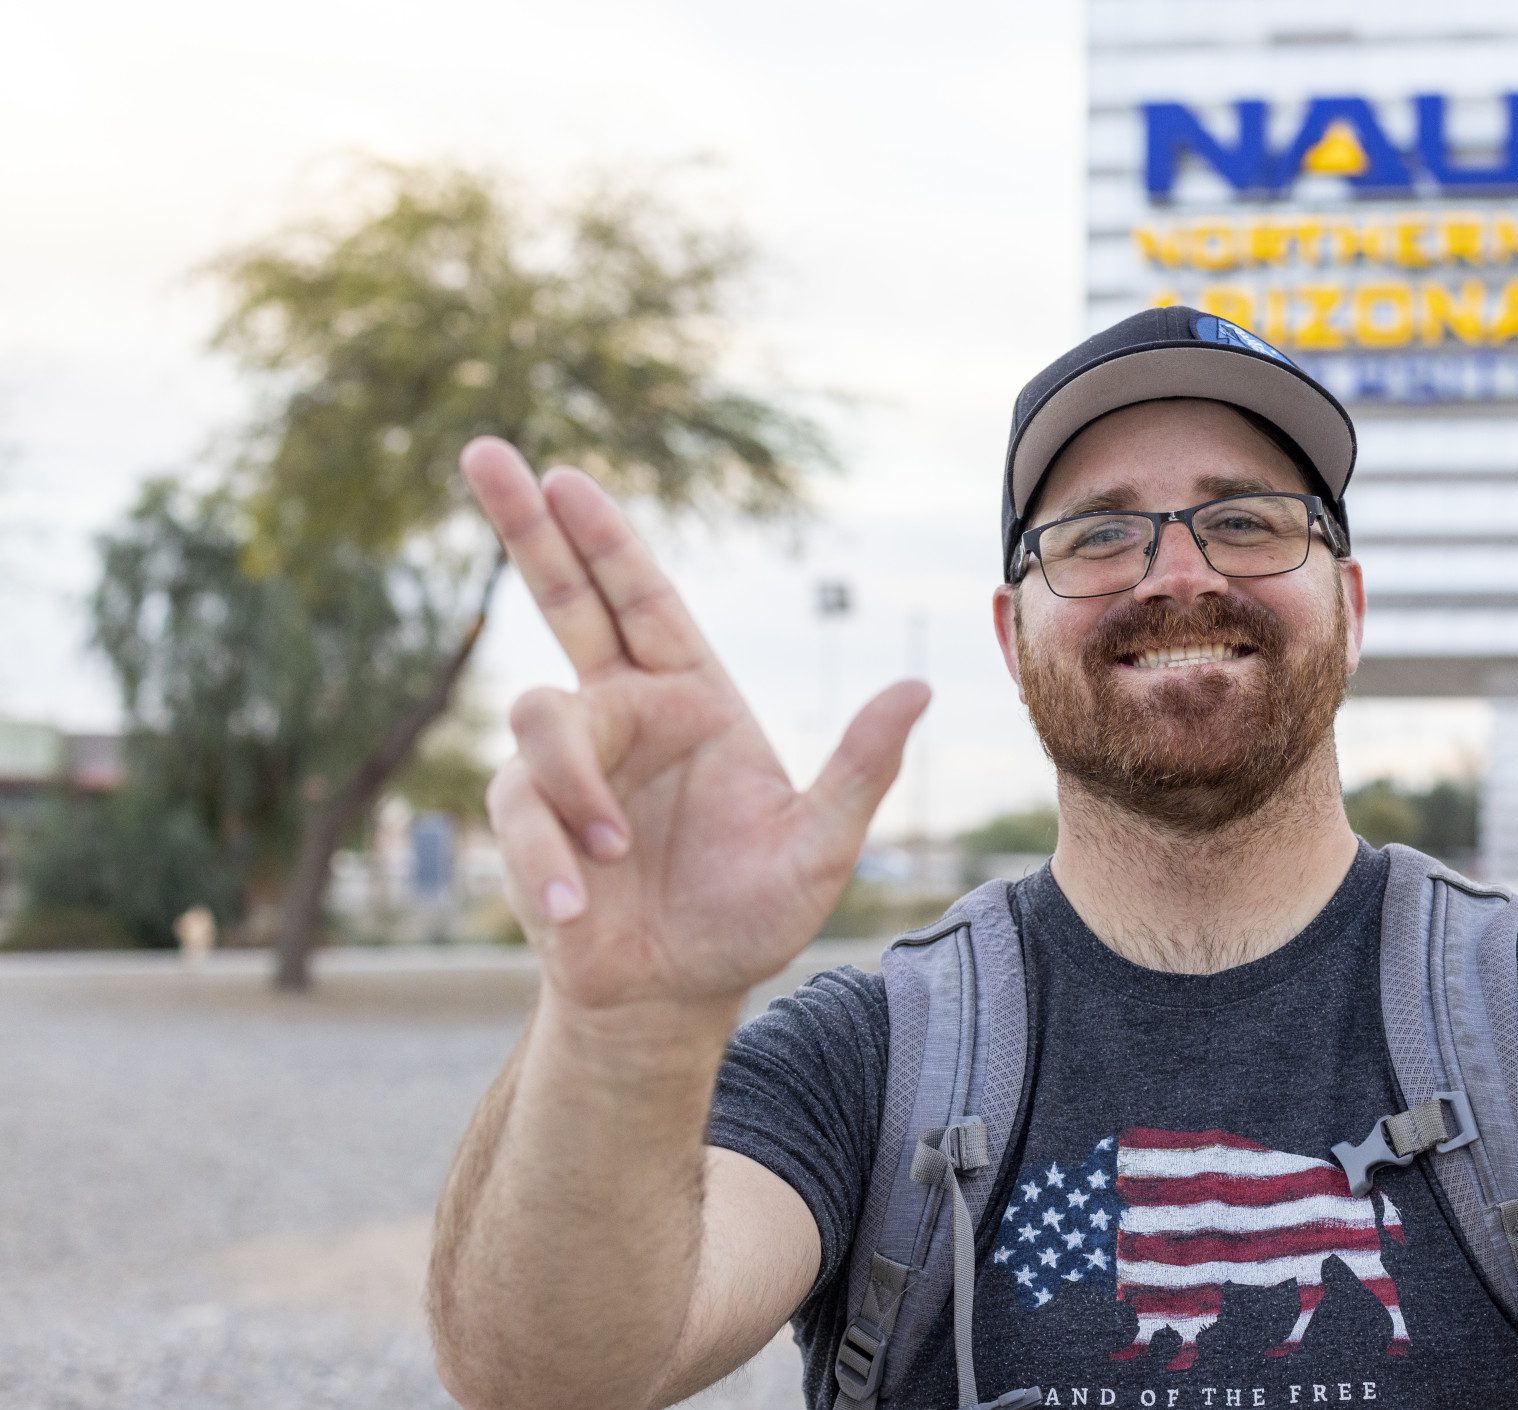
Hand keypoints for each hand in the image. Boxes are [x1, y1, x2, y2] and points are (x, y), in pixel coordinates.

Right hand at [460, 437, 928, 1014]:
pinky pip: (521, 812)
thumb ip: (861, 768)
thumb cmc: (752, 916)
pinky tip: (576, 906)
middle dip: (525, 527)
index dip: (606, 538)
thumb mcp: (821, 848)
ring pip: (539, 721)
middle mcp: (626, 714)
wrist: (677, 996)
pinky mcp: (528, 821)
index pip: (645, 599)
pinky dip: (549, 858)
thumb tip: (917, 686)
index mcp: (695, 699)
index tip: (567, 475)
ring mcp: (569, 764)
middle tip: (482, 450)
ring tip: (616, 857)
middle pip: (565, 600)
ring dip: (573, 790)